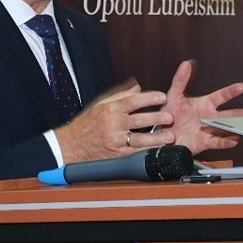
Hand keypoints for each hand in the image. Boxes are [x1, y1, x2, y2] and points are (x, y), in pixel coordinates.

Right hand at [53, 81, 174, 163]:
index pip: (132, 101)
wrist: (72, 146)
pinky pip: (134, 152)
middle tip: (170, 117)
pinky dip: (147, 151)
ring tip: (169, 136)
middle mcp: (113, 125)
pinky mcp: (116, 155)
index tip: (162, 96)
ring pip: (138, 139)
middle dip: (155, 118)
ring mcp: (115, 141)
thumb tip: (137, 87)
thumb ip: (120, 95)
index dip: (148, 98)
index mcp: (110, 109)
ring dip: (156, 138)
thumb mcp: (100, 104)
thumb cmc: (86, 124)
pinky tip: (158, 149)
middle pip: (137, 120)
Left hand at [160, 59, 242, 154]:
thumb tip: (186, 64)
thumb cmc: (168, 115)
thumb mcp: (173, 95)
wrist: (160, 135)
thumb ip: (180, 80)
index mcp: (204, 104)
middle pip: (230, 114)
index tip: (242, 87)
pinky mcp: (203, 142)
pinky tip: (234, 140)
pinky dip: (225, 142)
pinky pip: (216, 142)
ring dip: (238, 128)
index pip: (221, 96)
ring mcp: (208, 130)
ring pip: (227, 128)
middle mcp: (209, 117)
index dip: (231, 91)